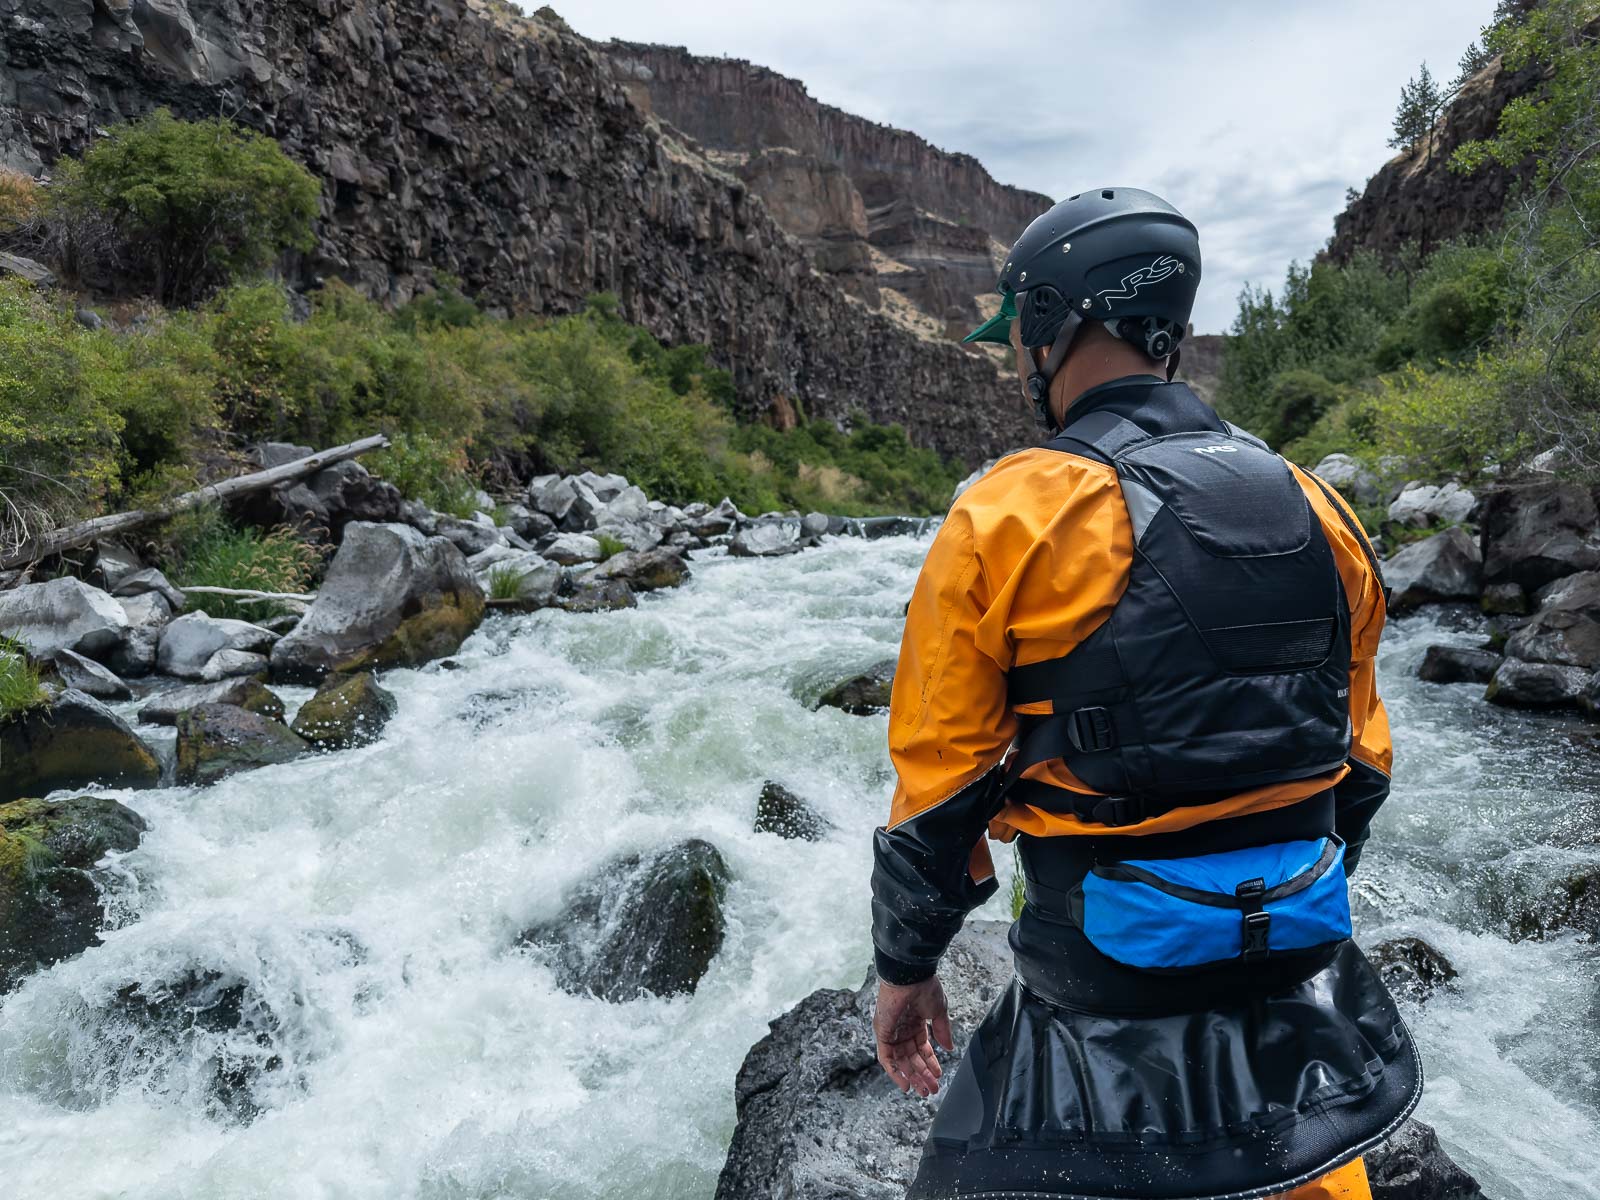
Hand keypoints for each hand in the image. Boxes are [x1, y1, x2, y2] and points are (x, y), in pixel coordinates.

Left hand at [873, 976, 953, 1097]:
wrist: (910, 976)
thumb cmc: (924, 987)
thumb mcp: (938, 1012)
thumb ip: (943, 1032)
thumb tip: (950, 1049)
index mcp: (915, 1022)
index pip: (922, 1048)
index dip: (930, 1063)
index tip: (938, 1076)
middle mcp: (902, 1029)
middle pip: (911, 1058)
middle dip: (922, 1075)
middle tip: (931, 1090)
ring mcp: (891, 1031)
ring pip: (901, 1061)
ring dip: (912, 1076)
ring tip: (923, 1090)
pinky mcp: (882, 1033)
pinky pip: (886, 1058)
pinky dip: (895, 1072)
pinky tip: (906, 1083)